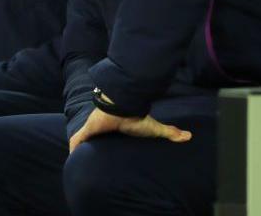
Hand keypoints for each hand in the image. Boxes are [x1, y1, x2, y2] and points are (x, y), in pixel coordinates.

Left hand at [68, 108, 190, 152]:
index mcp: (118, 127)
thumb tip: (189, 136)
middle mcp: (105, 127)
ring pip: (85, 137)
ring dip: (82, 144)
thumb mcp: (155, 128)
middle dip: (94, 141)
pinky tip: (71, 153)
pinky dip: (74, 146)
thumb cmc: (137, 118)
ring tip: (78, 154)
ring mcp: (95, 128)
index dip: (109, 136)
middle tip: (92, 153)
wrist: (123, 107)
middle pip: (97, 135)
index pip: (113, 132)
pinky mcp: (88, 129)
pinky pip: (78, 139)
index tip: (109, 144)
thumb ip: (170, 132)